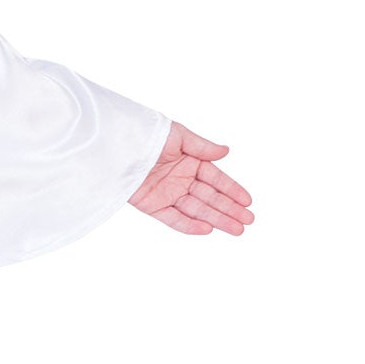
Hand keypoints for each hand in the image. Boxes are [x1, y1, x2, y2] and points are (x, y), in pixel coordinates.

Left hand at [129, 122, 254, 236]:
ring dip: (216, 219)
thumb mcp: (178, 136)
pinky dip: (189, 225)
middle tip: (248, 220)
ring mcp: (167, 193)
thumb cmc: (146, 134)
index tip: (248, 201)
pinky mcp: (152, 205)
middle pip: (209, 197)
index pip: (216, 179)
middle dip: (229, 209)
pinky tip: (207, 229)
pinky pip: (173, 218)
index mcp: (189, 162)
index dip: (232, 190)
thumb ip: (202, 148)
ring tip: (236, 229)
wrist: (116, 146)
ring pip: (196, 209)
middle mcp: (180, 179)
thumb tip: (226, 151)